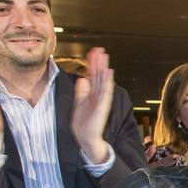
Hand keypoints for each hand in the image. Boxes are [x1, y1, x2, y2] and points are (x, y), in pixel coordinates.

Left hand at [72, 47, 114, 164]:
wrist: (86, 138)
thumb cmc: (84, 123)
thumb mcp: (79, 102)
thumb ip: (81, 90)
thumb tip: (83, 78)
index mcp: (92, 93)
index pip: (93, 75)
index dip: (93, 64)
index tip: (93, 52)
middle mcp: (98, 95)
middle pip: (98, 75)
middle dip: (98, 62)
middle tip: (100, 49)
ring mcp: (101, 100)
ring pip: (103, 80)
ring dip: (103, 67)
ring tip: (104, 56)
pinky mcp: (103, 106)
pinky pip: (106, 91)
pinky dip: (107, 81)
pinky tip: (108, 72)